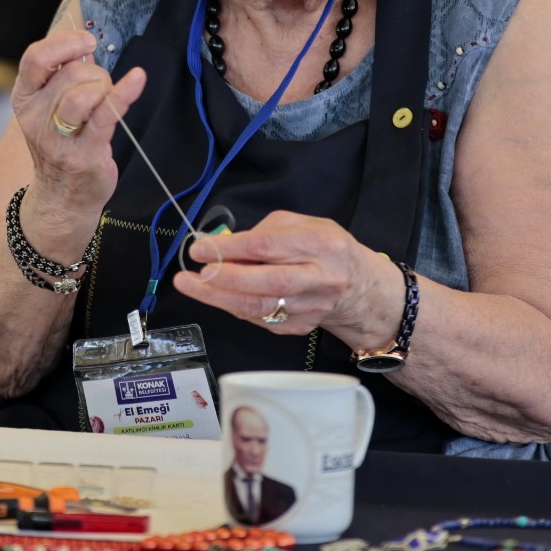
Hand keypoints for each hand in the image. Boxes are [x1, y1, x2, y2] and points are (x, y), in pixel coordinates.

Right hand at [10, 29, 145, 224]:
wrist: (62, 197)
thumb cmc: (62, 144)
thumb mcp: (49, 107)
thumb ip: (63, 75)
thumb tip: (87, 45)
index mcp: (24, 99)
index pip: (35, 58)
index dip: (64, 43)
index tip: (87, 42)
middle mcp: (35, 118)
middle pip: (69, 74)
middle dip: (95, 72)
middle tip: (101, 88)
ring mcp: (58, 139)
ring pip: (82, 93)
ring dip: (104, 87)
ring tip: (107, 99)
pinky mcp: (85, 153)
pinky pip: (106, 114)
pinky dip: (125, 93)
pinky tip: (138, 79)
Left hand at [170, 211, 398, 337]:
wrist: (359, 286)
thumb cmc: (324, 248)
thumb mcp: (301, 224)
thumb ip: (264, 231)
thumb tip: (223, 245)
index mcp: (320, 243)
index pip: (268, 246)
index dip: (230, 249)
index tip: (200, 250)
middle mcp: (319, 277)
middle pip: (266, 282)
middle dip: (223, 279)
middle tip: (191, 275)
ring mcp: (312, 307)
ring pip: (260, 307)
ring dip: (220, 298)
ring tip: (192, 287)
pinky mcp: (301, 326)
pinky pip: (261, 319)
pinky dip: (236, 308)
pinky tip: (219, 297)